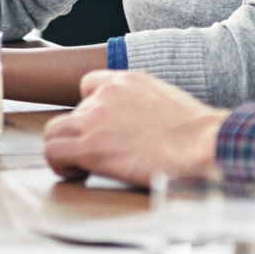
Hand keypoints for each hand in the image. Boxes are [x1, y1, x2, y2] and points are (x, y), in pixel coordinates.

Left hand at [44, 70, 225, 183]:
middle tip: (103, 153)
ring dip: (65, 147)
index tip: (103, 128)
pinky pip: (53, 152)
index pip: (89, 86)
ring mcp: (95, 120)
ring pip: (54, 130)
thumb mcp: (167, 99)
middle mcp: (106, 95)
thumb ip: (144, 103)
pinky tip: (78, 173)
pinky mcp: (90, 147)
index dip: (92, 109)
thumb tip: (141, 122)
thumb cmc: (196, 132)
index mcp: (127, 80)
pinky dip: (60, 165)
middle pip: (74, 113)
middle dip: (84, 134)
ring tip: (83, 164)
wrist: (201, 144)